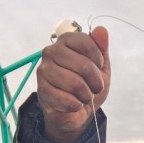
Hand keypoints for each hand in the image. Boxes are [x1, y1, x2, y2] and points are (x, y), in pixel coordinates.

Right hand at [36, 25, 111, 142]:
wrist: (75, 112)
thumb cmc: (87, 85)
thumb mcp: (100, 68)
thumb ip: (101, 49)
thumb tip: (101, 30)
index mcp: (65, 41)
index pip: (85, 41)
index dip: (98, 57)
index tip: (99, 66)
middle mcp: (51, 52)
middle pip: (83, 65)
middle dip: (96, 81)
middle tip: (96, 88)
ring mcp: (44, 70)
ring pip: (75, 83)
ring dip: (86, 95)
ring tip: (84, 96)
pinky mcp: (42, 90)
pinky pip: (66, 99)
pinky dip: (76, 105)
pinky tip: (74, 104)